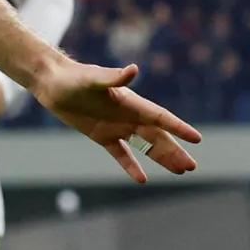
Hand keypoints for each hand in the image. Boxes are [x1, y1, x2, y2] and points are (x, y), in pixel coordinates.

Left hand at [31, 59, 200, 182]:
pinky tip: (142, 180)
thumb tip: (133, 70)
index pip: (160, 117)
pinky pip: (121, 154)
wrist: (51, 82)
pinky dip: (131, 166)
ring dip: (161, 158)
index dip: (178, 128)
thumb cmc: (72, 77)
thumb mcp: (92, 79)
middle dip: (175, 150)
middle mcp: (127, 116)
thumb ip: (113, 77)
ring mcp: (116, 126)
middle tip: (193, 166)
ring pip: (144, 146)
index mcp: (130, 102)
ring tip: (181, 171)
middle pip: (157, 136)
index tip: (197, 139)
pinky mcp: (101, 135)